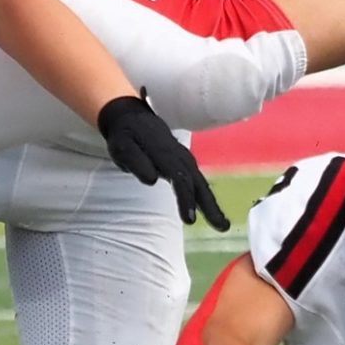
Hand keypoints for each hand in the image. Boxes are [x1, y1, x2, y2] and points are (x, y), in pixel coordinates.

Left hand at [96, 94, 229, 228]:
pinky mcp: (184, 162)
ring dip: (212, 204)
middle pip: (197, 182)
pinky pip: (198, 180)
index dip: (186, 199)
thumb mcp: (122, 147)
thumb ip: (136, 162)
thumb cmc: (125, 136)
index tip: (190, 220)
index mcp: (164, 153)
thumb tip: (152, 179)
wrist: (132, 117)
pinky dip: (206, 196)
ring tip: (222, 225)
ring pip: (201, 182)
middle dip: (209, 205)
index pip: (180, 179)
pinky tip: (211, 210)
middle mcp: (180, 156)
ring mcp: (184, 158)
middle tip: (221, 227)